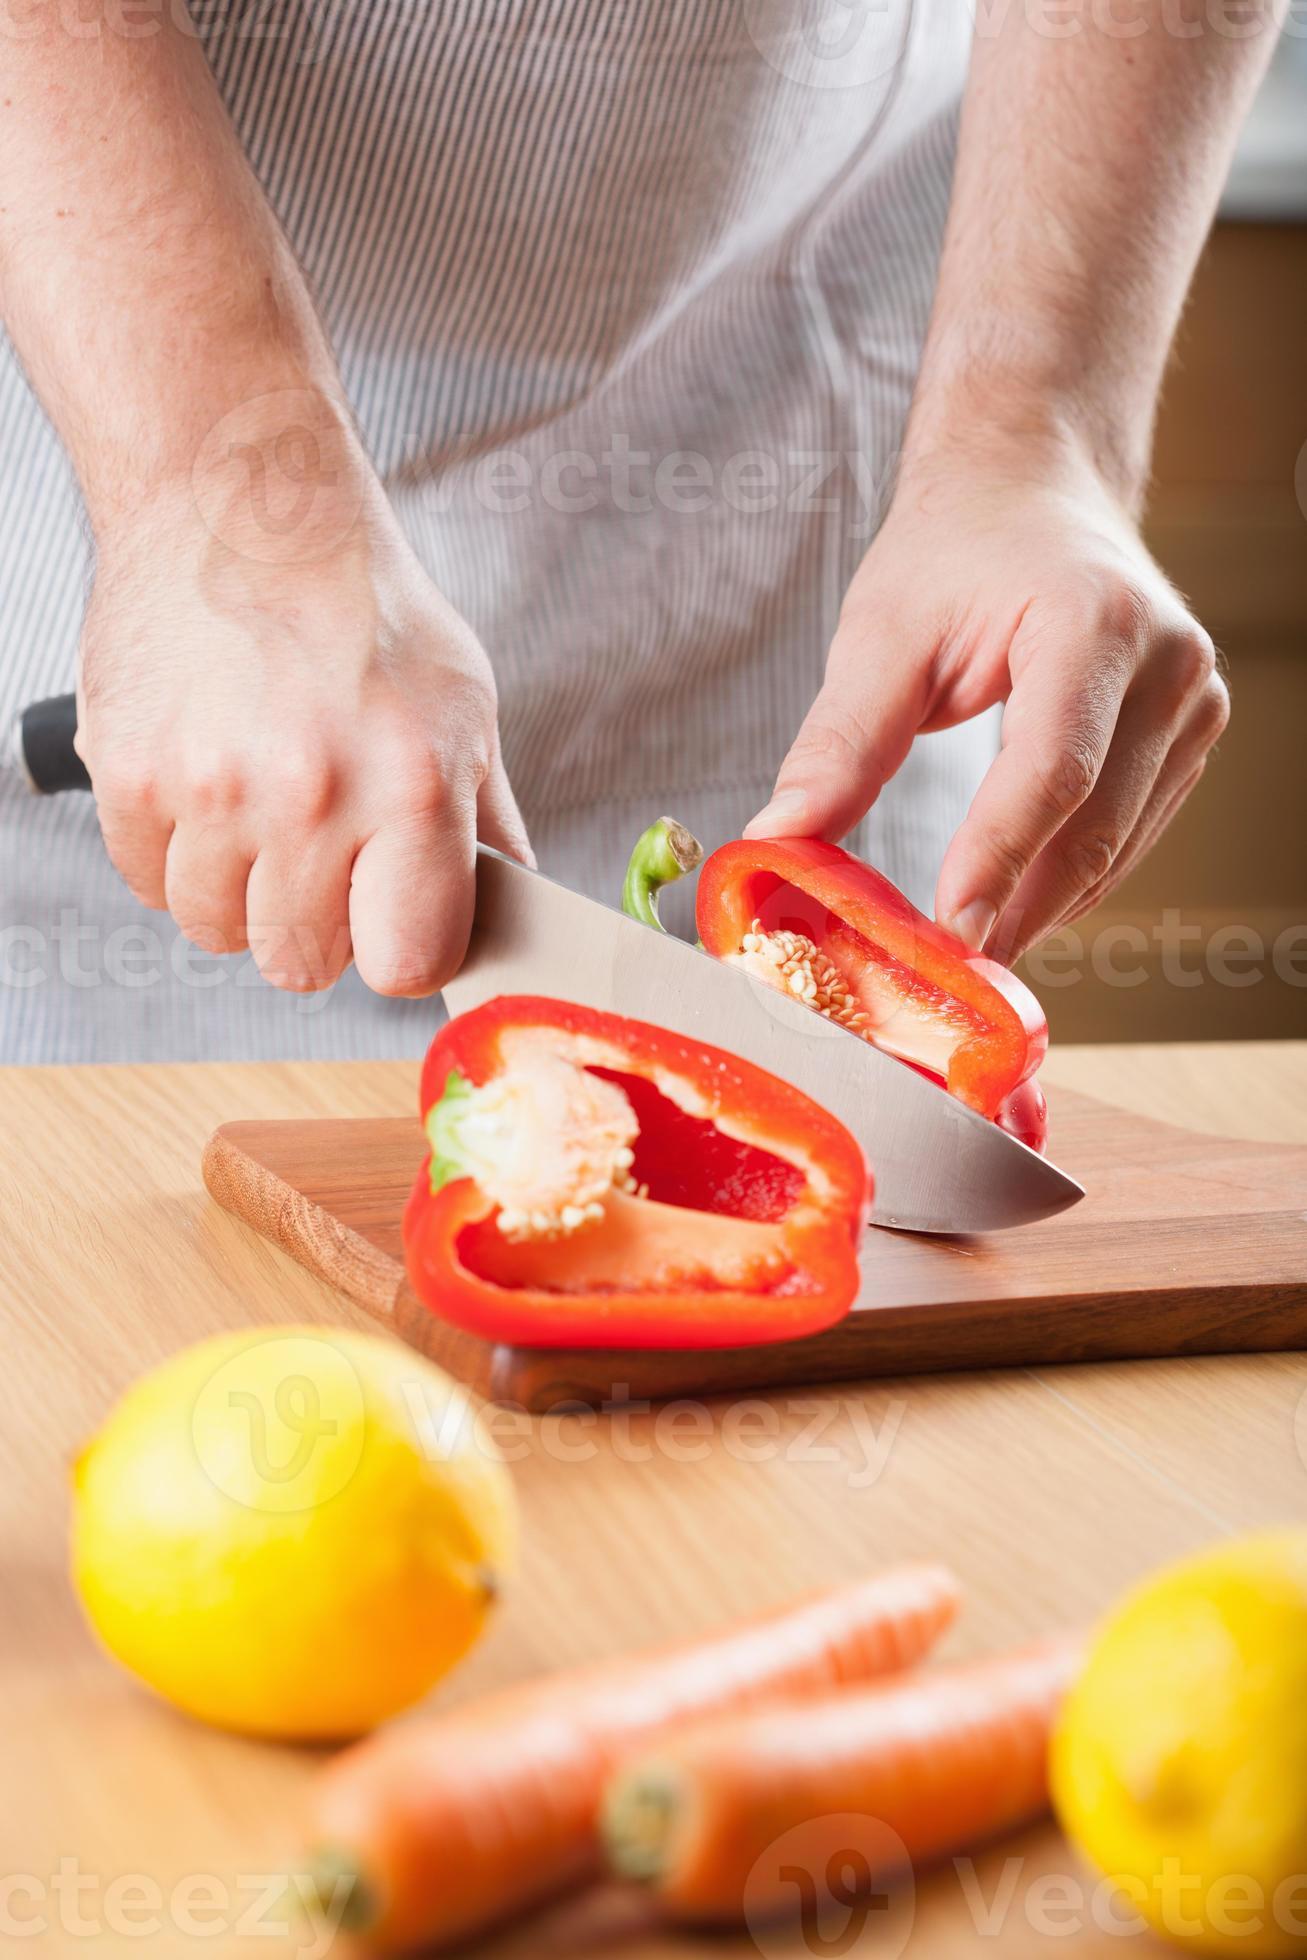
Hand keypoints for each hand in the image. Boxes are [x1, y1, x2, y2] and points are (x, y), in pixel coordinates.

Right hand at [77, 401, 529, 995]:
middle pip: (301, 964)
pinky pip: (148, 883)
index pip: (407, 963)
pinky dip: (175, 855)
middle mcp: (312, 793)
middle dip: (316, 928)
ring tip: (261, 809)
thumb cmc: (362, 603)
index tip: (393, 923)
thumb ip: (486, 827)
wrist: (243, 500)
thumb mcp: (463, 707)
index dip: (400, 951)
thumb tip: (515, 918)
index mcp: (413, 785)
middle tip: (321, 858)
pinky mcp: (130, 773)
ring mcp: (211, 787)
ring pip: (217, 931)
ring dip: (239, 891)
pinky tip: (207, 788)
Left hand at [747, 440, 1227, 961]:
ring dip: (1041, 908)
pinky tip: (1011, 906)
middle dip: (1016, 908)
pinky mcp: (1189, 736)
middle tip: (945, 976)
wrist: (1034, 486)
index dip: (998, 859)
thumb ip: (838, 743)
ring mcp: (1193, 703)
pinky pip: (1129, 835)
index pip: (1051, 771)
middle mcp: (1168, 665)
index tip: (949, 931)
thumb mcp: (883, 633)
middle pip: (1094, 825)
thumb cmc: (958, 546)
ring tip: (965, 956)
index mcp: (1095, 623)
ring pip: (1118, 847)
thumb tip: (778, 840)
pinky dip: (1068, 880)